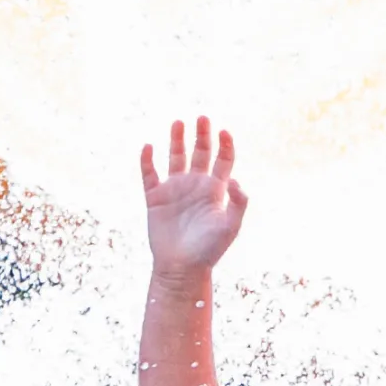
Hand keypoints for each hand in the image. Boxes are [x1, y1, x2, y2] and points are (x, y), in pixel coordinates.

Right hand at [140, 116, 247, 274]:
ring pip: (176, 158)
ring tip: (178, 122)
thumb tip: (234, 179)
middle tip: (202, 117)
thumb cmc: (209, 249)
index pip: (223, 160)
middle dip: (202, 135)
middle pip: (200, 153)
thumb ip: (239, 202)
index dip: (225, 144)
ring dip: (177, 140)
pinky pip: (149, 174)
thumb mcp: (231, 226)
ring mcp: (175, 190)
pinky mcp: (155, 198)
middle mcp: (196, 186)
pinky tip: (148, 146)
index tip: (224, 131)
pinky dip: (147, 160)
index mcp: (215, 190)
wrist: (182, 268)